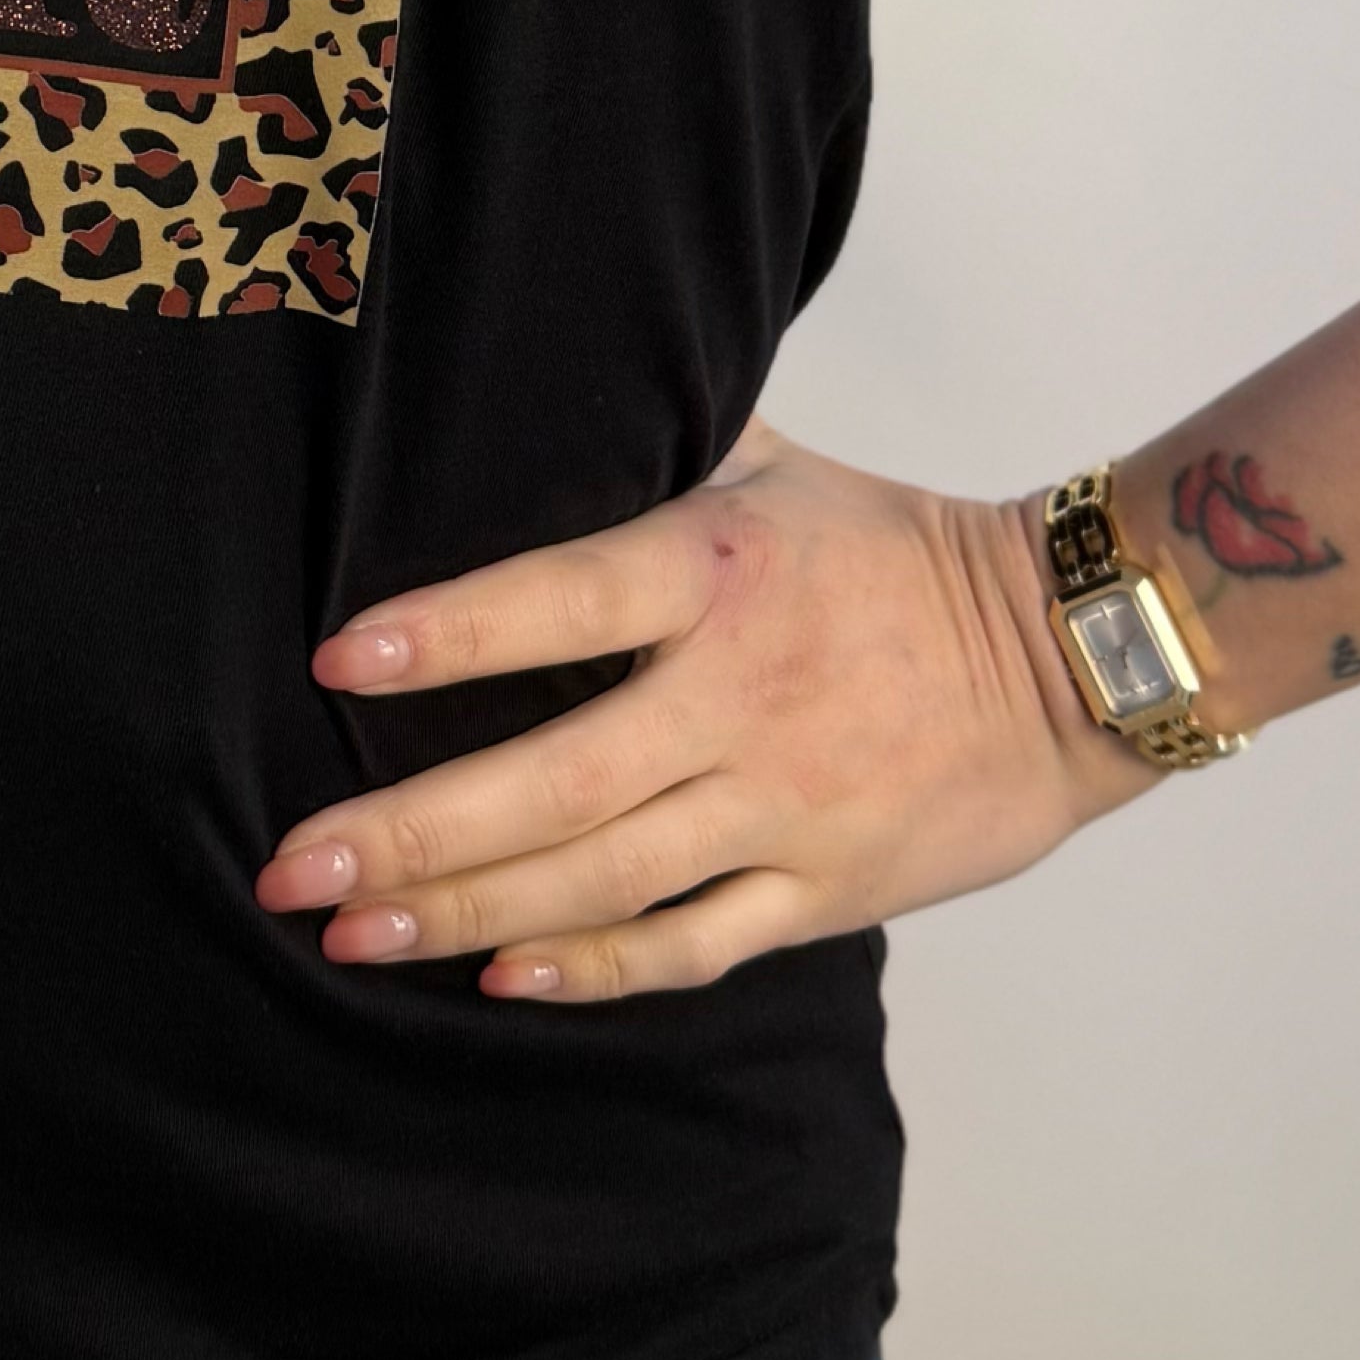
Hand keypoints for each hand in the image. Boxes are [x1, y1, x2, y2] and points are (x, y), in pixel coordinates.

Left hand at [252, 421, 1153, 1002]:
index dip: (451, 633)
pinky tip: (501, 980)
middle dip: (408, 833)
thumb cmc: (895, 552)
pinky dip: (593, 969)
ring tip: (350, 935)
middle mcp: (741, 696)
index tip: (339, 660)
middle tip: (290, 869)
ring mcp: (782, 804)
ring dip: (465, 913)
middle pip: (551, 780)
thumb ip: (658, 442)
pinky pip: (691, 942)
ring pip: (599, 878)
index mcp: (721, 573)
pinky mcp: (824, 889)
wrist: (1068, 660)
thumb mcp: (778, 468)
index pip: (564, 600)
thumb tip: (528, 379)